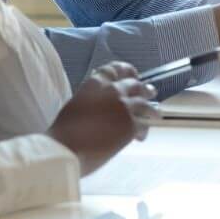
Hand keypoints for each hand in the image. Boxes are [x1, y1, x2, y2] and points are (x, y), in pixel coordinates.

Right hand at [47, 62, 158, 176]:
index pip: (115, 69)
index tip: (133, 74)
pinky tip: (140, 137)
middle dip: (143, 89)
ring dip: (151, 109)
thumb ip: (93, 101)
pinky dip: (143, 131)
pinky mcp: (131, 124)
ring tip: (155, 114)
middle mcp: (112, 91)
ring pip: (144, 104)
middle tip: (149, 92)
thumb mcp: (76, 106)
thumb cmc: (64, 132)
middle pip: (134, 85)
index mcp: (95, 84)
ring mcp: (124, 106)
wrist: (66, 149)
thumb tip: (102, 108)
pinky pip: (143, 125)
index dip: (126, 70)